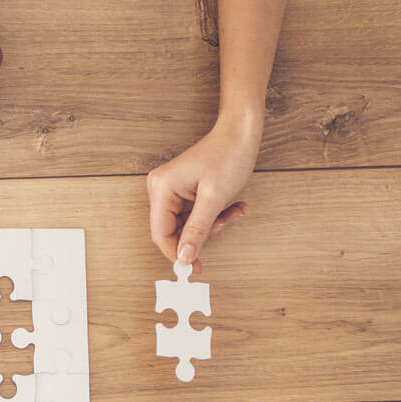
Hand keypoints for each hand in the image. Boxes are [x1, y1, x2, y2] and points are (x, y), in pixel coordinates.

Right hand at [146, 120, 254, 271]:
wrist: (240, 134)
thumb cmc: (228, 156)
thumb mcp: (214, 198)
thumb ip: (198, 230)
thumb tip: (184, 257)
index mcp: (162, 188)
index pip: (161, 233)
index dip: (177, 252)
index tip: (194, 267)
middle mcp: (161, 189)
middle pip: (174, 230)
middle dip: (203, 233)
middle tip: (225, 225)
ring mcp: (171, 190)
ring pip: (187, 225)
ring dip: (213, 224)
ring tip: (233, 211)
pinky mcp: (183, 191)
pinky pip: (194, 215)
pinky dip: (214, 216)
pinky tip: (231, 207)